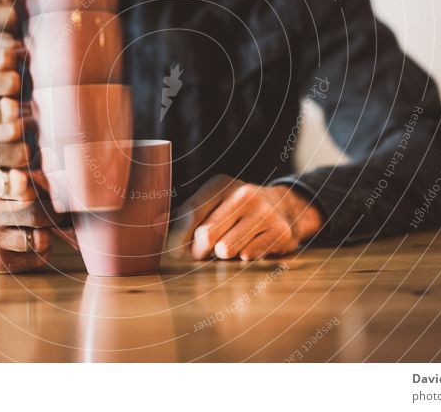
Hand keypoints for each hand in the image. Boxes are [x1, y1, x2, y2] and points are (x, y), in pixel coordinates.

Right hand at [0, 185, 57, 273]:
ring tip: (47, 226)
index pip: (22, 184)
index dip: (41, 185)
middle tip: (56, 209)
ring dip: (50, 231)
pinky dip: (44, 250)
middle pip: (38, 211)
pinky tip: (37, 241)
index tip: (44, 187)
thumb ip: (13, 179)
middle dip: (53, 210)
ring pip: (41, 237)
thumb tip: (51, 178)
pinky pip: (35, 258)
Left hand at [177, 175, 323, 260]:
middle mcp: (244, 194)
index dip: (179, 237)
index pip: (191, 212)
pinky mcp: (279, 232)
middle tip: (202, 253)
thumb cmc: (237, 209)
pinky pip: (248, 256)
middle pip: (206, 234)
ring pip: (226, 249)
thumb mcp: (214, 202)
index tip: (175, 252)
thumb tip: (154, 226)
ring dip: (222, 255)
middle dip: (199, 251)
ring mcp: (264, 213)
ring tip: (229, 246)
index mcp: (221, 184)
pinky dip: (244, 257)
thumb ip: (186, 214)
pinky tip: (250, 246)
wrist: (285, 208)